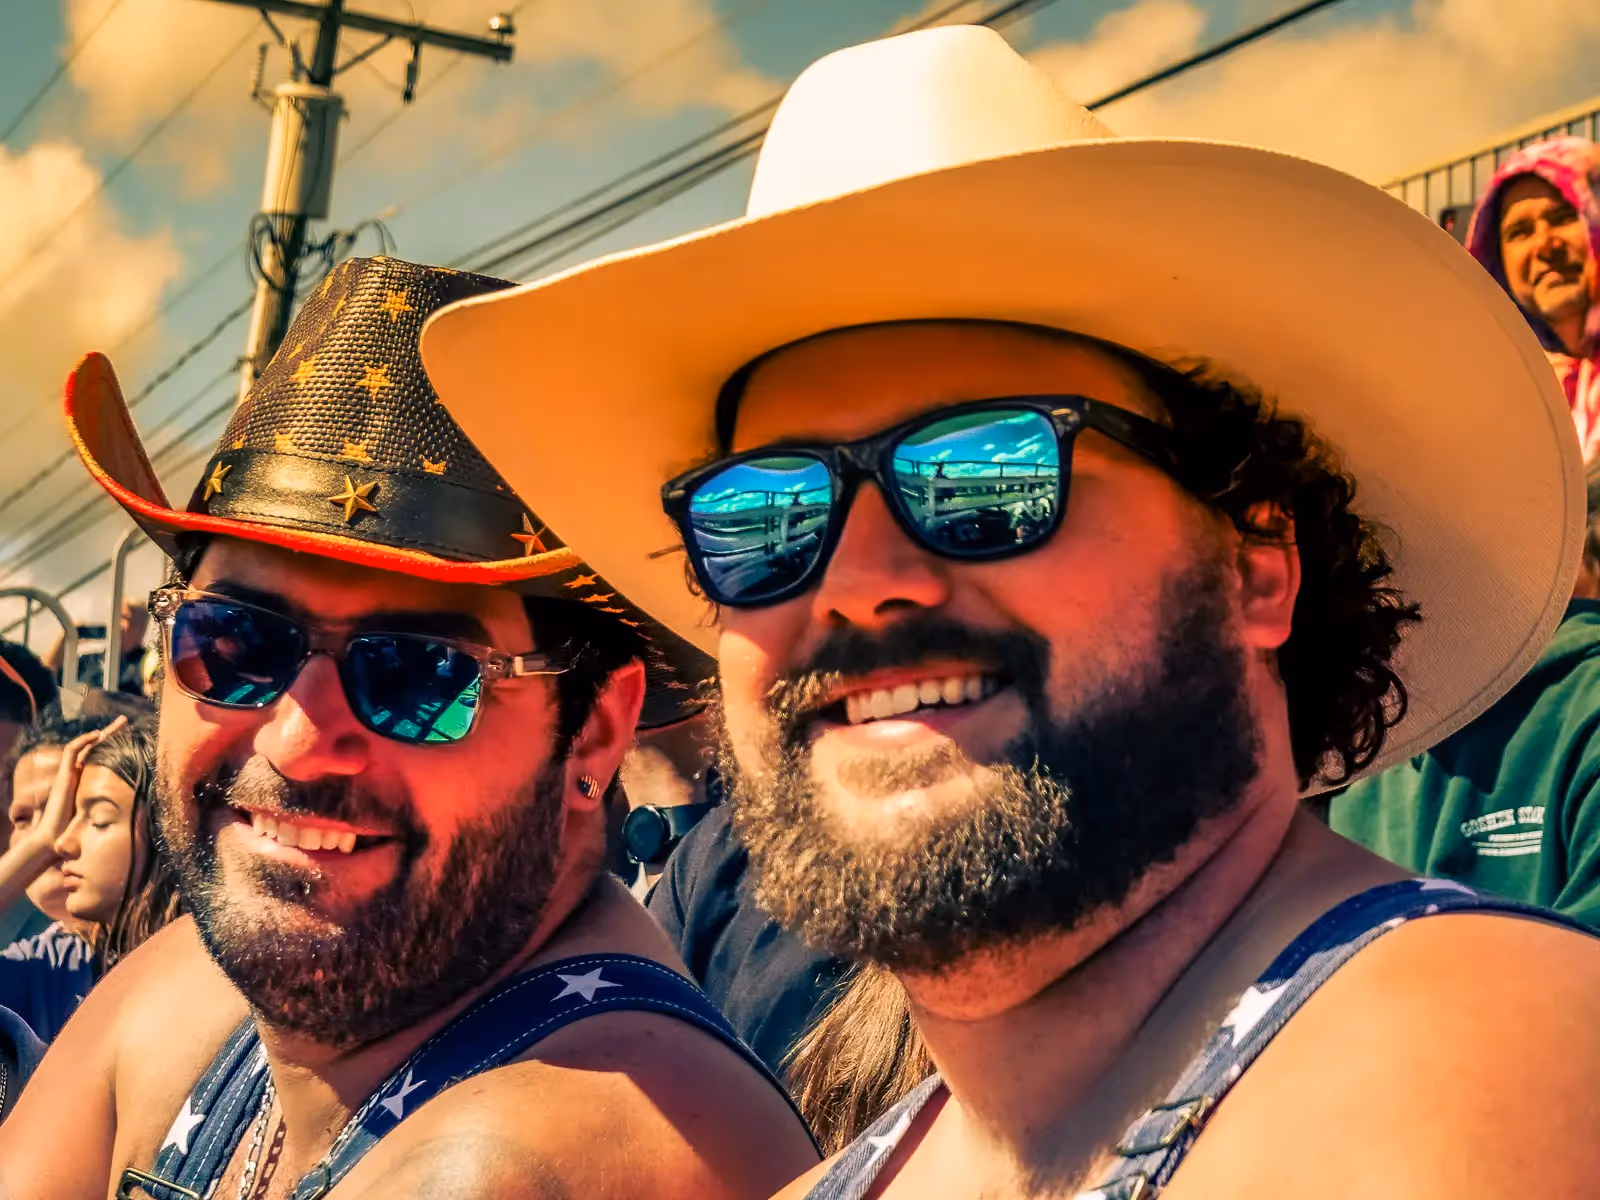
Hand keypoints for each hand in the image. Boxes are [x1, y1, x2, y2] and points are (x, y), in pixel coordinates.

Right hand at [28, 716, 127, 854]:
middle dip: (109, 732)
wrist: (55, 836)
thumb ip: (111, 805)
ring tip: (118, 723)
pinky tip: (97, 735)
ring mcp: (68, 772)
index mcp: (84, 778)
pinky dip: (83, 741)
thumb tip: (137, 807)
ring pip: (83, 744)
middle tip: (124, 720)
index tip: (129, 736)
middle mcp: (75, 772)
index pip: (98, 755)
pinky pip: (70, 751)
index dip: (112, 745)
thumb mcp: (99, 811)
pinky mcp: (63, 775)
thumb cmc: (75, 829)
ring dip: (100, 732)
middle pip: (93, 746)